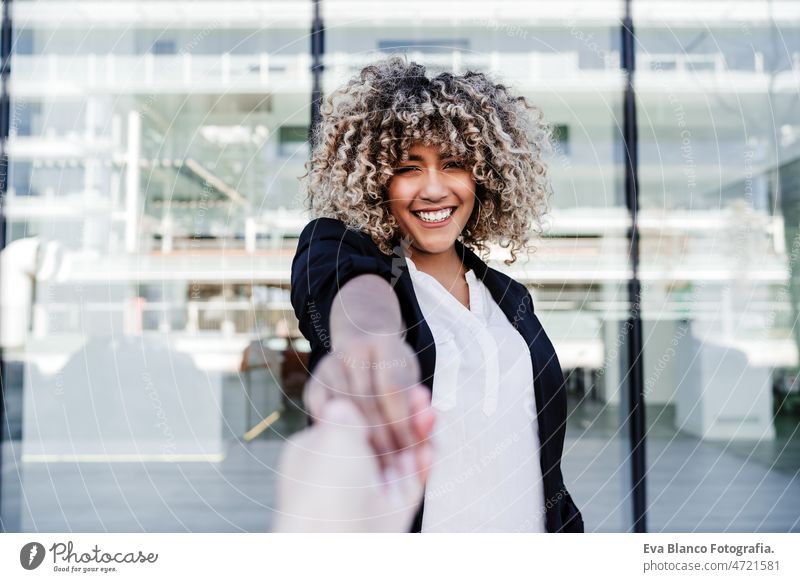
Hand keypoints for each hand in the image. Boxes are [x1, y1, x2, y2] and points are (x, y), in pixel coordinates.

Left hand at [273, 396, 433, 531]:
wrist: (335, 543)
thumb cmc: (324, 486)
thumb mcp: (332, 433)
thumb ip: (346, 413)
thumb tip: (345, 403)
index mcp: (317, 453)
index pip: (348, 422)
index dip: (373, 403)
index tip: (391, 385)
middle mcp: (342, 473)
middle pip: (379, 438)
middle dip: (401, 416)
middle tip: (420, 395)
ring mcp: (368, 493)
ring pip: (399, 458)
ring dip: (416, 435)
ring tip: (430, 412)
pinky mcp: (391, 512)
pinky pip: (411, 483)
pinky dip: (423, 465)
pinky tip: (430, 447)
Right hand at [304, 334, 431, 475]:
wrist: (364, 347)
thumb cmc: (395, 372)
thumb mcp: (412, 380)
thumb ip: (418, 405)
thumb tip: (426, 427)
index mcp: (384, 342)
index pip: (392, 389)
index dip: (402, 422)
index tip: (412, 450)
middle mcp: (353, 349)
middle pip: (367, 401)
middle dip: (383, 439)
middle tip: (395, 468)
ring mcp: (329, 365)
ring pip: (344, 410)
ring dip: (362, 442)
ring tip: (378, 468)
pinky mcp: (313, 383)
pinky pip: (322, 415)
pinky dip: (337, 434)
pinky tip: (352, 453)